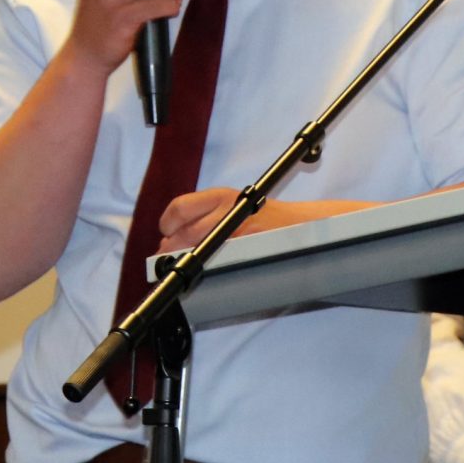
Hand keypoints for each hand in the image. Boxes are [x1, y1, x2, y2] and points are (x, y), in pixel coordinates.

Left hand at [157, 188, 349, 252]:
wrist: (298, 224)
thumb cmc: (261, 215)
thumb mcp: (231, 206)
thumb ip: (202, 217)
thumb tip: (169, 239)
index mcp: (220, 196)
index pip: (180, 207)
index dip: (167, 224)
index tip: (165, 234)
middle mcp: (227, 208)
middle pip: (184, 231)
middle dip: (171, 247)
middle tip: (167, 256)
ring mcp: (237, 228)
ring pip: (198, 246)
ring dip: (185, 257)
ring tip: (184, 262)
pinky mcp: (247, 245)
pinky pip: (217, 258)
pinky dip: (206, 264)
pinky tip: (206, 267)